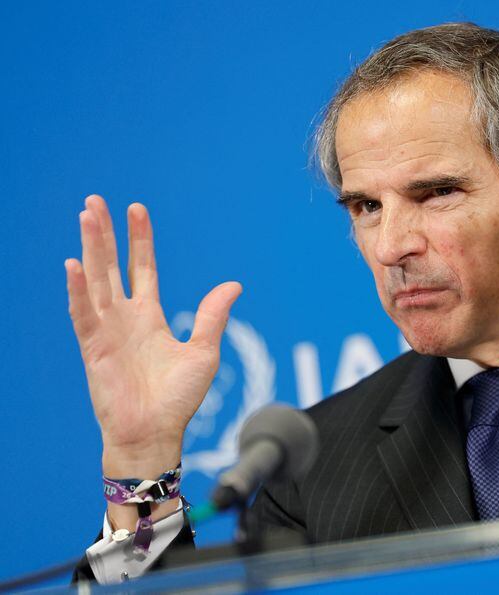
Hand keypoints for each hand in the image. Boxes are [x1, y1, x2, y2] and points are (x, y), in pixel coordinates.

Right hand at [66, 195, 241, 478]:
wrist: (156, 434)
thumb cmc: (177, 399)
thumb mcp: (203, 352)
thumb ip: (213, 316)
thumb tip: (234, 284)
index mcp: (149, 317)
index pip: (142, 268)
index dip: (139, 239)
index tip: (136, 209)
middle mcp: (125, 319)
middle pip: (112, 266)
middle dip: (105, 234)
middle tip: (96, 201)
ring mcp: (106, 331)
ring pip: (95, 280)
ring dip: (90, 248)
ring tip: (86, 215)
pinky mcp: (93, 349)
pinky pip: (84, 314)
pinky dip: (78, 290)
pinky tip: (75, 264)